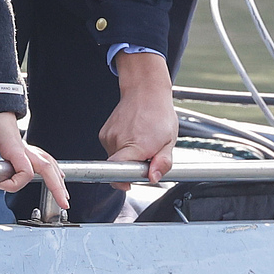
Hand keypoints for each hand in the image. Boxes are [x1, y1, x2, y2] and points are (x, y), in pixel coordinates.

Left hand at [0, 109, 58, 194]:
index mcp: (15, 147)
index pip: (24, 171)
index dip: (14, 182)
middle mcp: (26, 149)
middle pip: (47, 169)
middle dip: (57, 187)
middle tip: (64, 203)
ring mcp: (28, 149)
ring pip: (50, 165)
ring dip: (58, 181)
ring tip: (64, 196)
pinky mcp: (27, 149)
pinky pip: (45, 160)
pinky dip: (54, 170)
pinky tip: (59, 177)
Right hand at [99, 46, 178, 177]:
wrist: (145, 91)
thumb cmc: (159, 114)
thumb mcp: (170, 141)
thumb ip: (163, 163)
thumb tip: (153, 177)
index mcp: (137, 145)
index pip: (118, 173)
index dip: (124, 181)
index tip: (130, 182)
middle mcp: (119, 141)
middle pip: (119, 168)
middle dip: (132, 167)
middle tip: (146, 156)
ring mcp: (109, 136)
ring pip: (115, 159)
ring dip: (127, 157)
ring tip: (140, 142)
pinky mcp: (103, 134)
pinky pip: (111, 150)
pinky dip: (122, 148)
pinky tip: (132, 137)